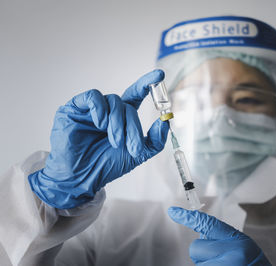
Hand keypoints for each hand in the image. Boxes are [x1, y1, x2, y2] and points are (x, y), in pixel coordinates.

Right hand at [28, 69, 168, 208]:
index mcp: (122, 118)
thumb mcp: (138, 154)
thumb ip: (155, 140)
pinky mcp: (74, 108)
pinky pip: (92, 97)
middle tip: (133, 147)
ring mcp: (91, 109)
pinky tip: (100, 124)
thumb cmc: (107, 165)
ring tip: (115, 142)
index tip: (159, 75)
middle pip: (127, 105)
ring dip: (118, 123)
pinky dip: (100, 109)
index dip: (147, 84)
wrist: (82, 178)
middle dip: (133, 126)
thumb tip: (165, 121)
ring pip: (113, 101)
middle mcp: (108, 110)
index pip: (136, 95)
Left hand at [168, 207, 271, 265]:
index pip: (208, 223)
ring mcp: (225, 265)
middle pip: (195, 247)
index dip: (188, 217)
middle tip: (220, 260)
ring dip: (208, 265)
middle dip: (202, 254)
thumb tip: (202, 239)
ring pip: (198, 263)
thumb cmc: (255, 265)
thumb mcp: (244, 248)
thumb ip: (224, 240)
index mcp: (238, 240)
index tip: (173, 212)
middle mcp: (231, 253)